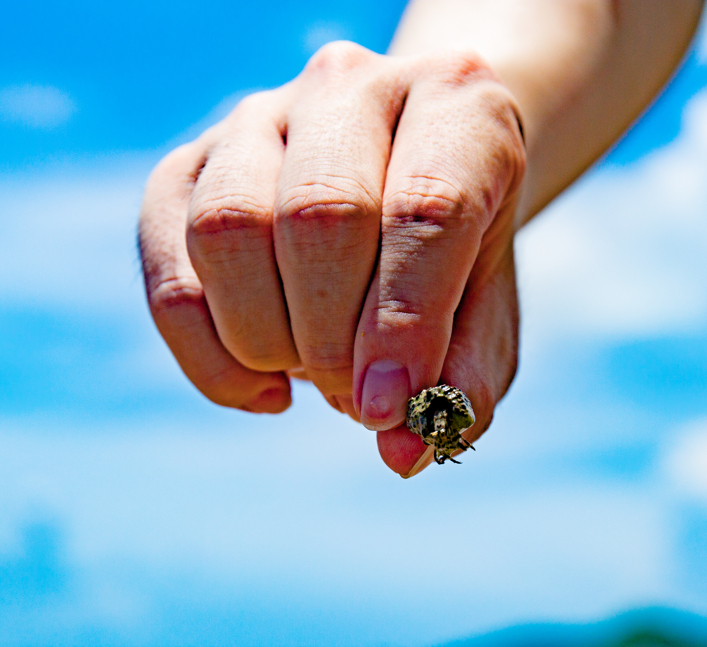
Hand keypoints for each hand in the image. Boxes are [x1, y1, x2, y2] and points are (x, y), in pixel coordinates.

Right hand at [138, 42, 525, 475]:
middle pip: (319, 215)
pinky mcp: (190, 164)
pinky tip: (268, 388)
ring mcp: (260, 116)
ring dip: (270, 343)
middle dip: (332, 339)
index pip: (426, 208)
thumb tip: (403, 451)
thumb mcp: (487, 315)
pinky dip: (209, 356)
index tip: (390, 409)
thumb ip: (463, 381)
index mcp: (456, 106)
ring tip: (318, 378)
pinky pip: (169, 267)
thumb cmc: (460, 256)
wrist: (415, 182)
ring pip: (230, 229)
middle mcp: (352, 85)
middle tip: (362, 401)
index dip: (404, 322)